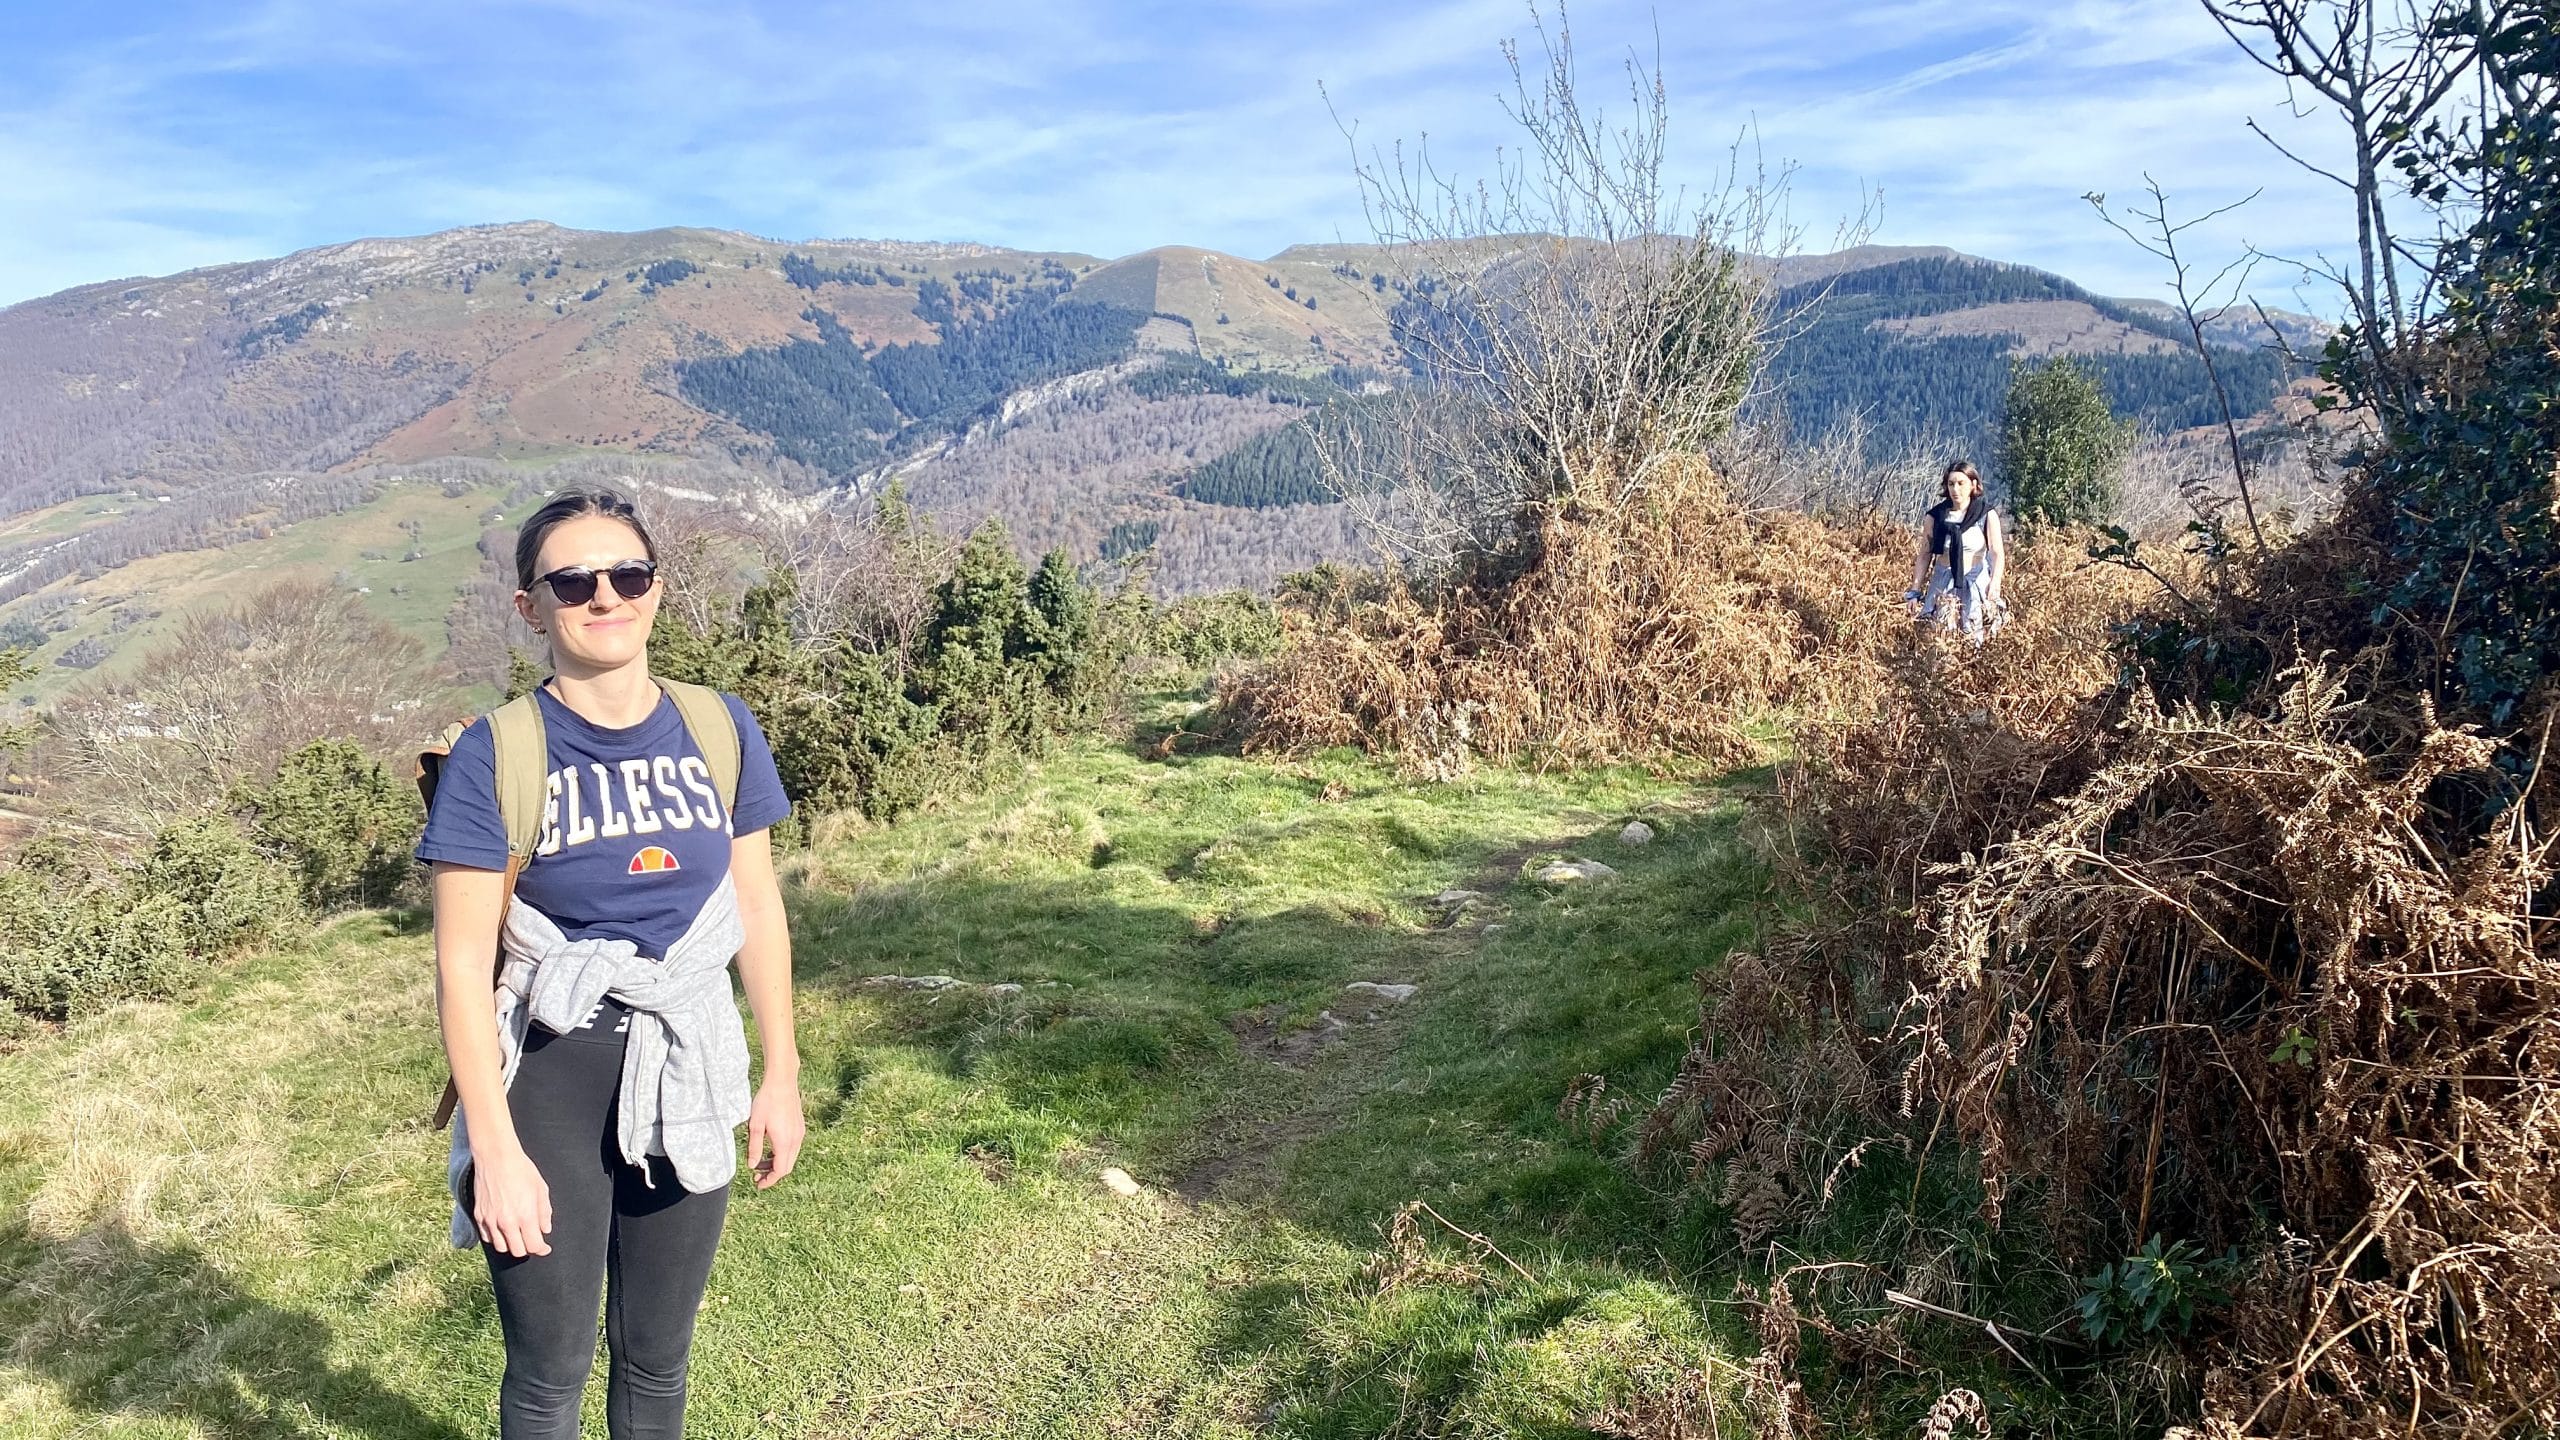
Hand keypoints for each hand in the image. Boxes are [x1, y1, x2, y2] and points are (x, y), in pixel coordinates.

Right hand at [473, 1147, 552, 1256]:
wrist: (496, 1157)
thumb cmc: (521, 1170)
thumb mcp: (541, 1189)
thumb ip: (544, 1213)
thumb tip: (544, 1230)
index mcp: (525, 1216)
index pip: (534, 1246)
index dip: (542, 1249)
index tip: (545, 1247)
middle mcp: (506, 1222)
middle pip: (517, 1251)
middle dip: (527, 1248)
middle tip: (532, 1240)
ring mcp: (490, 1220)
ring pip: (501, 1247)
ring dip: (511, 1244)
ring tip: (517, 1234)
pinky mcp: (479, 1216)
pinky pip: (487, 1237)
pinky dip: (496, 1238)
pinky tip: (502, 1229)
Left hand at [746, 1075, 804, 1189]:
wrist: (782, 1082)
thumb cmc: (767, 1101)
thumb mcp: (755, 1126)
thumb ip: (754, 1148)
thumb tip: (752, 1165)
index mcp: (784, 1142)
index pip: (780, 1171)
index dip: (769, 1181)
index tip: (758, 1184)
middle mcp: (795, 1140)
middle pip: (787, 1167)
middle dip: (772, 1174)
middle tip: (757, 1174)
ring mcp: (799, 1133)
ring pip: (791, 1158)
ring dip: (777, 1164)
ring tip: (761, 1161)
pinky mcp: (800, 1127)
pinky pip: (793, 1148)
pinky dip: (782, 1154)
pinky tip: (771, 1148)